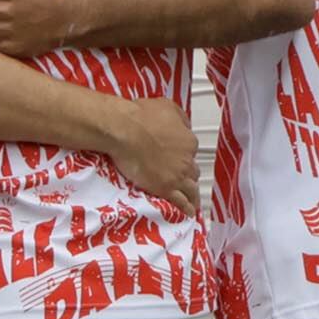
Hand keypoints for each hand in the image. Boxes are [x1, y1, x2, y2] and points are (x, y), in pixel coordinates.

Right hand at [100, 95, 200, 214]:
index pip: (191, 151)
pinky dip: (186, 208)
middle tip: (183, 179)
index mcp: (188, 140)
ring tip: (193, 203)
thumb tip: (185, 123)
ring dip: (193, 196)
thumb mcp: (167, 106)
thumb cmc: (141, 116)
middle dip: (188, 174)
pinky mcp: (165, 189)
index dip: (183, 155)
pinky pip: (181, 202)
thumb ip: (180, 116)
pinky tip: (188, 213)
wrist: (125, 130)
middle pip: (192, 171)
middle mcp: (187, 160)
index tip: (177, 158)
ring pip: (191, 189)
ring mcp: (177, 176)